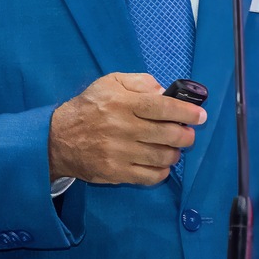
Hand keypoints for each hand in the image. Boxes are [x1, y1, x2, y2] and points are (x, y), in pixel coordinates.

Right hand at [49, 73, 206, 184]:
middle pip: (168, 134)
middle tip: (187, 134)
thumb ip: (139, 82)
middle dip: (185, 135)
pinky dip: (162, 171)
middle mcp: (123, 128)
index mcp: (123, 103)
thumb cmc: (89, 107)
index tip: (200, 116)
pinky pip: (149, 176)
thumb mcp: (110, 82)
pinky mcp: (116, 172)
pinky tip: (160, 163)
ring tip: (172, 148)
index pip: (162, 107)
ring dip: (174, 153)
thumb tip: (163, 92)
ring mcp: (119, 153)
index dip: (186, 112)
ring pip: (162, 157)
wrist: (58, 139)